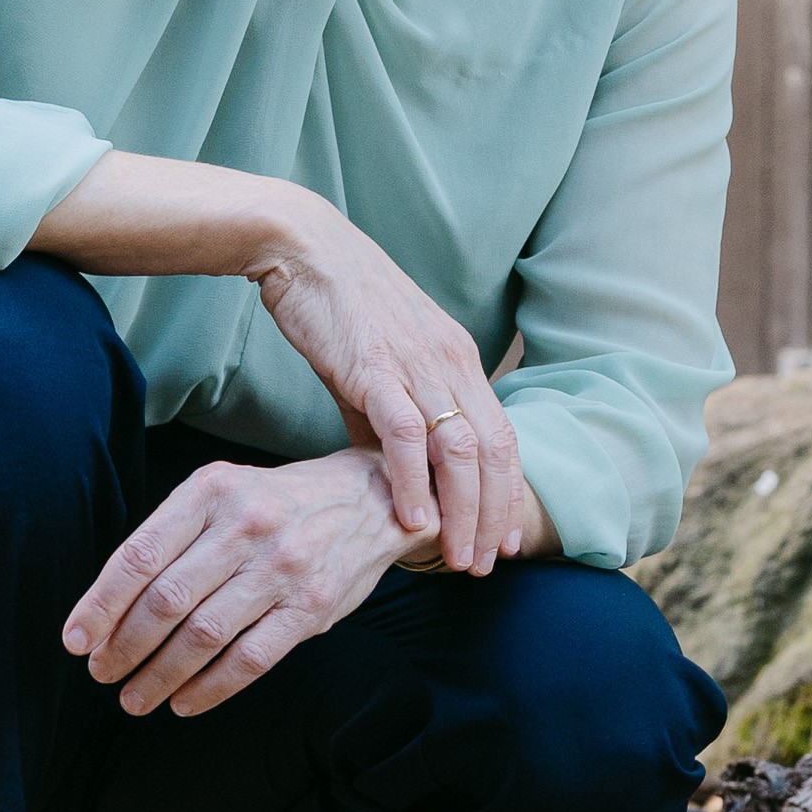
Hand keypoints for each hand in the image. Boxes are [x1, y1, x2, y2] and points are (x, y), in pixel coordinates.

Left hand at [63, 448, 415, 719]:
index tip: (76, 640)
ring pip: (203, 635)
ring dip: (159, 675)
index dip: (101, 605)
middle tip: (101, 672)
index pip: (140, 556)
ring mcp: (283, 568)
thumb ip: (172, 538)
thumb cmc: (275, 504)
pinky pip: (250, 659)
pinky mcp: (311, 607)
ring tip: (133, 697)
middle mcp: (246, 525)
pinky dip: (209, 688)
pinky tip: (183, 702)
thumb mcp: (222, 493)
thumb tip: (107, 606)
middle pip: (166, 600)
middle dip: (124, 646)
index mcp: (211, 490)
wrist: (369, 500)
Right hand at [249, 197, 525, 576]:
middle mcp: (450, 364)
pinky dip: (414, 481)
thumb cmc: (337, 306)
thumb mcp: (378, 368)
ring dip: (463, 510)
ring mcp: (417, 366)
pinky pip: (406, 433)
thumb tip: (392, 474)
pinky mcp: (376, 368)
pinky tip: (413, 519)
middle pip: (493, 452)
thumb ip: (389, 420)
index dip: (508, 493)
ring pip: (460, 450)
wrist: (302, 248)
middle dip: (494, 515)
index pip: (502, 438)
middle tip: (486, 563)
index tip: (506, 539)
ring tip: (456, 556)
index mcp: (458, 361)